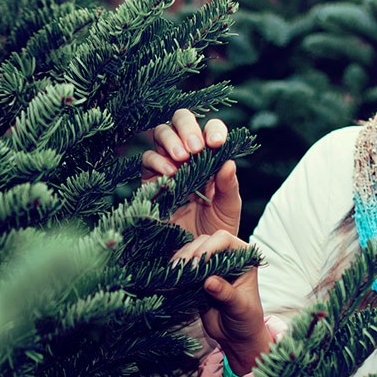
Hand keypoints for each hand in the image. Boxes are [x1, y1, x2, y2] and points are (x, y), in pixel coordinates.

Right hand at [142, 108, 241, 240]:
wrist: (196, 256)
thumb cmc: (216, 228)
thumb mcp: (229, 207)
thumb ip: (229, 185)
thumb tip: (228, 161)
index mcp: (210, 155)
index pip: (211, 128)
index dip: (213, 129)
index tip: (217, 144)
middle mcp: (187, 155)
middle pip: (181, 120)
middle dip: (187, 128)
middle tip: (195, 149)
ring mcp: (166, 165)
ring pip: (161, 134)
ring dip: (171, 141)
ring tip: (182, 159)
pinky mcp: (149, 180)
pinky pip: (147, 161)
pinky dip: (157, 162)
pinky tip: (169, 174)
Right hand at [172, 229, 269, 374]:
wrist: (235, 335)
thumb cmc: (246, 320)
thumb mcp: (239, 307)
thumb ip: (226, 293)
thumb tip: (209, 281)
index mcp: (243, 257)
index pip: (225, 239)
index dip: (209, 247)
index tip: (198, 262)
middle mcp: (226, 256)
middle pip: (204, 242)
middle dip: (191, 253)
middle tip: (182, 269)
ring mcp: (210, 265)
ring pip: (191, 251)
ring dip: (180, 261)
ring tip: (173, 274)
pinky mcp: (196, 276)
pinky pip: (183, 266)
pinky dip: (176, 271)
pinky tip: (169, 278)